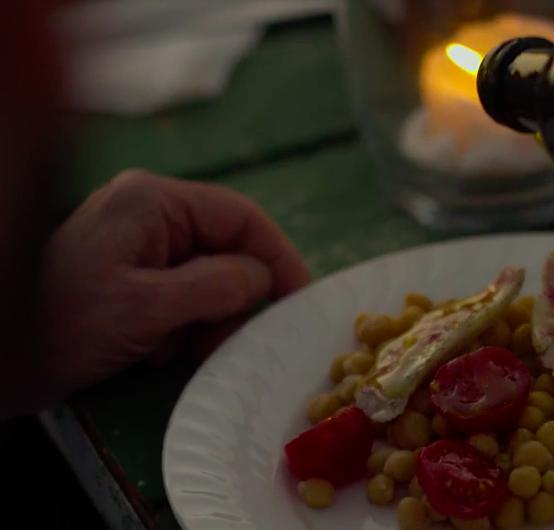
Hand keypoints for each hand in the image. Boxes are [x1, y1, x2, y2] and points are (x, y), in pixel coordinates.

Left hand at [4, 170, 310, 415]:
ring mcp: (139, 247)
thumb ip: (215, 285)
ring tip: (181, 351)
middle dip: (234, 301)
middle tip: (226, 342)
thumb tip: (262, 279)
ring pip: (210, 278)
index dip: (278, 257)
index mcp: (152, 203)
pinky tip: (157, 351)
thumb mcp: (146, 308)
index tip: (299, 299)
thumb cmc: (60, 326)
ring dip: (207, 321)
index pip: (241, 217)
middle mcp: (149, 216)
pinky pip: (184, 297)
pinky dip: (183, 328)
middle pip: (228, 250)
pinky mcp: (131, 278)